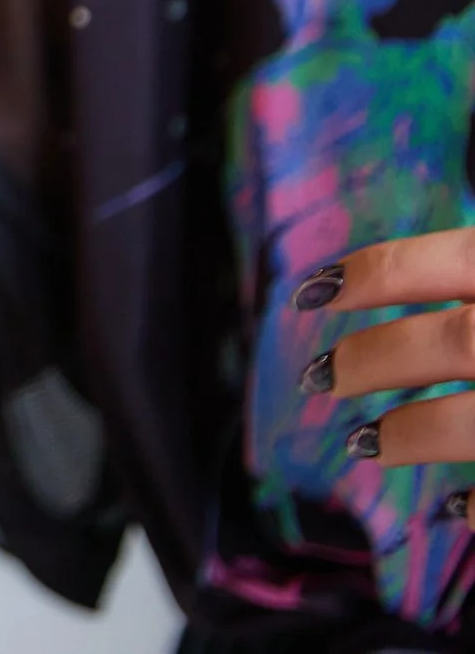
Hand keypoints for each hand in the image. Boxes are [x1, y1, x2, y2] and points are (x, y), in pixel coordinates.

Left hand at [294, 230, 474, 510]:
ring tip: (365, 443)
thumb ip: (470, 274)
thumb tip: (405, 283)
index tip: (310, 293)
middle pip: (455, 342)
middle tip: (319, 377)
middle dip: (376, 360)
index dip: (374, 275)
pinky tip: (455, 507)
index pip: (448, 262)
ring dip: (414, 433)